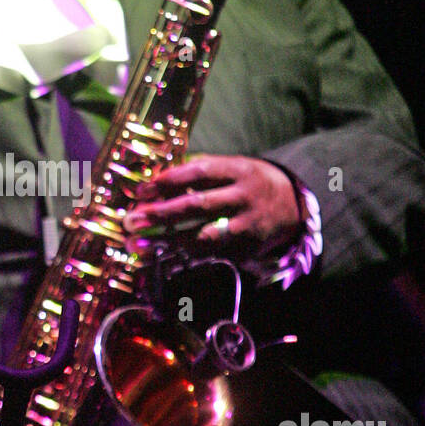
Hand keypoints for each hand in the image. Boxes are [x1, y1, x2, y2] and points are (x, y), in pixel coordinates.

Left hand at [124, 154, 301, 260]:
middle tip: (131, 219)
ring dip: (166, 242)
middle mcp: (244, 197)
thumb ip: (200, 170)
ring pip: (202, 236)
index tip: (142, 189)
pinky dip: (181, 256)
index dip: (169, 180)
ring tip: (137, 244)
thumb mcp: (232, 167)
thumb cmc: (249, 182)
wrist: (293, 206)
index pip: (199, 172)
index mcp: (239, 170)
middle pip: (198, 206)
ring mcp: (246, 226)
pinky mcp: (245, 249)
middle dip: (162, 214)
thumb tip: (156, 178)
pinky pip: (209, 254)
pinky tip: (157, 258)